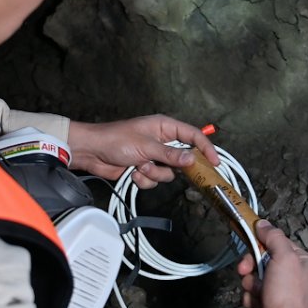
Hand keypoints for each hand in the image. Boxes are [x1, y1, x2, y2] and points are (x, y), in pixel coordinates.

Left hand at [67, 114, 219, 188]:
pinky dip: (144, 179)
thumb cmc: (116, 140)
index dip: (205, 148)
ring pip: (168, 173)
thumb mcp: (146, 146)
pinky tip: (132, 172)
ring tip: (140, 166)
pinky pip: (154, 180)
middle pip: (182, 158)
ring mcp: (153, 156)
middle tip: (172, 170)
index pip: (193, 136)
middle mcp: (162, 141)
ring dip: (154, 173)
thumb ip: (170, 155)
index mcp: (165, 127)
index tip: (215, 163)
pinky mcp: (144, 169)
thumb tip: (192, 160)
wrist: (92, 153)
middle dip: (174, 166)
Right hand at [237, 221, 307, 307]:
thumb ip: (274, 237)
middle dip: (253, 264)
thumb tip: (264, 224)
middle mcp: (295, 278)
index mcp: (306, 264)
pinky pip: (251, 291)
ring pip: (255, 275)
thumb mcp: (284, 257)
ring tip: (258, 291)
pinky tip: (258, 304)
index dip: (266, 241)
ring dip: (251, 282)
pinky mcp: (266, 304)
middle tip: (247, 268)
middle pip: (265, 259)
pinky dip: (250, 296)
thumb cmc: (288, 297)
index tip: (252, 237)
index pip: (282, 243)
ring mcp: (280, 292)